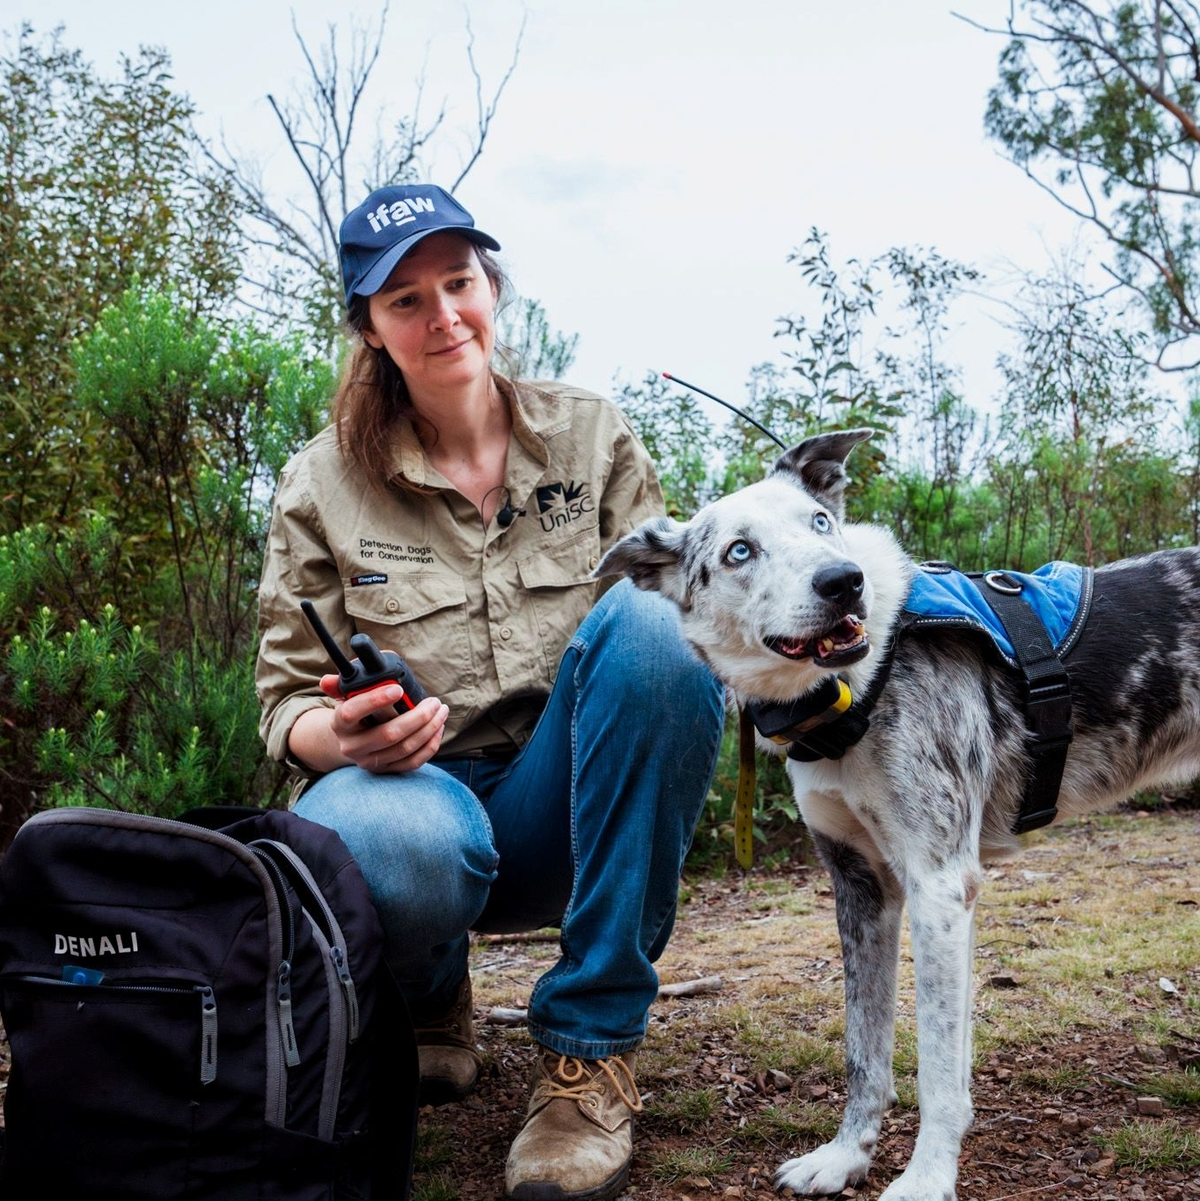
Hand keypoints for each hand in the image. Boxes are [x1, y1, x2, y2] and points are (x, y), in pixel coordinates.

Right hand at [319, 674, 448, 772]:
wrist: (352, 740)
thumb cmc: (355, 711)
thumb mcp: (345, 696)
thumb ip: (340, 684)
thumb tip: (328, 680)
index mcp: (340, 724)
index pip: (352, 713)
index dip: (375, 700)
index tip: (398, 688)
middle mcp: (352, 746)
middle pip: (388, 734)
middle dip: (417, 717)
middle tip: (434, 702)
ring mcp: (369, 761)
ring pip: (405, 748)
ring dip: (429, 729)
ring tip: (441, 711)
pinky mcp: (385, 770)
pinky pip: (412, 762)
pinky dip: (430, 746)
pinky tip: (438, 729)